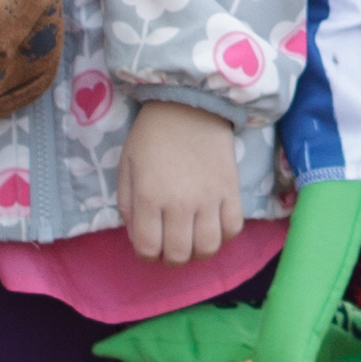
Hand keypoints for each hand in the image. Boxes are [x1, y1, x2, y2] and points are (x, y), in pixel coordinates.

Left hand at [122, 101, 242, 263]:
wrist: (190, 104)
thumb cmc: (152, 135)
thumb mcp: (127, 166)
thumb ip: (127, 204)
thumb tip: (139, 235)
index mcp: (148, 197)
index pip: (148, 248)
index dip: (147, 255)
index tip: (150, 246)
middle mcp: (179, 203)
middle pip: (179, 254)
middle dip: (171, 257)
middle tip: (171, 244)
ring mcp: (209, 199)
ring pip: (208, 248)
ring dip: (198, 251)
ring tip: (193, 239)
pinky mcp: (231, 191)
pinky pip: (233, 228)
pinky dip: (224, 234)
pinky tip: (214, 225)